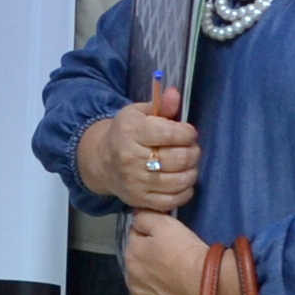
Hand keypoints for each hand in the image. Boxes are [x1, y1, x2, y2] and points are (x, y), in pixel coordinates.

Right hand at [77, 84, 199, 211]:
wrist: (101, 162)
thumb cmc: (126, 134)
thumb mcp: (138, 113)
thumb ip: (160, 105)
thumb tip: (175, 94)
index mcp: (131, 132)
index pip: (169, 133)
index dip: (187, 133)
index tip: (189, 132)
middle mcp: (131, 158)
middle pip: (178, 158)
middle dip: (193, 152)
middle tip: (191, 148)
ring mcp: (136, 182)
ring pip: (178, 181)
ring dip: (192, 171)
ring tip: (188, 164)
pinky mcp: (140, 200)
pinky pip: (172, 200)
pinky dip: (185, 191)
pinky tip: (182, 181)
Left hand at [123, 211, 239, 294]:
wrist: (209, 284)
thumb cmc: (188, 251)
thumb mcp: (167, 224)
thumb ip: (145, 217)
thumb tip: (136, 217)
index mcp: (132, 250)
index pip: (136, 237)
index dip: (151, 236)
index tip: (168, 240)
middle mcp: (129, 273)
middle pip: (136, 261)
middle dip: (148, 258)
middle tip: (172, 259)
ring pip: (138, 283)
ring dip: (148, 279)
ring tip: (171, 279)